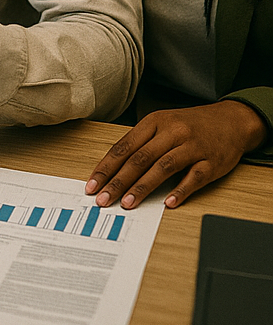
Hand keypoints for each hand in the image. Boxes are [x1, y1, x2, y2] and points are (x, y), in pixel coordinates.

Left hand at [85, 101, 267, 208]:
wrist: (231, 120)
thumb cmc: (190, 125)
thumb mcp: (162, 124)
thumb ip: (141, 142)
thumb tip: (114, 168)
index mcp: (154, 122)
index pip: (124, 146)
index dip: (107, 166)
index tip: (93, 184)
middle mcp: (171, 132)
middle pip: (139, 159)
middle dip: (118, 181)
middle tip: (104, 199)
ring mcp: (192, 147)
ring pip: (163, 168)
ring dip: (143, 187)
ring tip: (127, 203)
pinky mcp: (211, 162)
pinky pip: (194, 178)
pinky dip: (180, 191)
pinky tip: (168, 202)